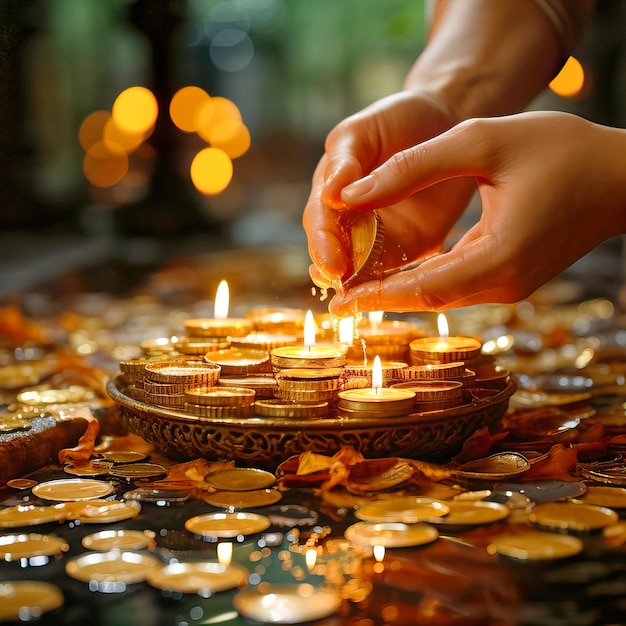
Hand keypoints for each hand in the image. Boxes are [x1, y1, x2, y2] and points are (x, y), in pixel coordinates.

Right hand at [303, 90, 474, 287]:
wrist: (448, 120)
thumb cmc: (401, 118)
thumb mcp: (367, 129)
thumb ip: (346, 158)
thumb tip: (329, 195)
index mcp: (332, 187)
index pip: (319, 220)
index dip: (322, 244)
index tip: (332, 264)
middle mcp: (349, 215)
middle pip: (333, 249)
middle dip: (334, 269)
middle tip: (342, 286)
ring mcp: (376, 233)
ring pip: (358, 266)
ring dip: (356, 285)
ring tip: (357, 301)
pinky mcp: (407, 245)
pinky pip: (392, 271)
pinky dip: (388, 286)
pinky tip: (391, 298)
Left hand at [329, 111, 625, 314]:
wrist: (620, 174)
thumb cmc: (561, 150)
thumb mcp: (482, 141)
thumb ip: (413, 167)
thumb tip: (352, 195)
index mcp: (499, 256)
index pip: (423, 288)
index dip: (377, 297)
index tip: (338, 304)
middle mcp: (504, 284)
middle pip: (428, 299)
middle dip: (381, 299)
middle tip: (336, 301)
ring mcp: (511, 286)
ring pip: (442, 296)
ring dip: (399, 293)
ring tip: (356, 288)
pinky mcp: (513, 279)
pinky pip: (458, 287)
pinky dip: (423, 282)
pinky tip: (396, 275)